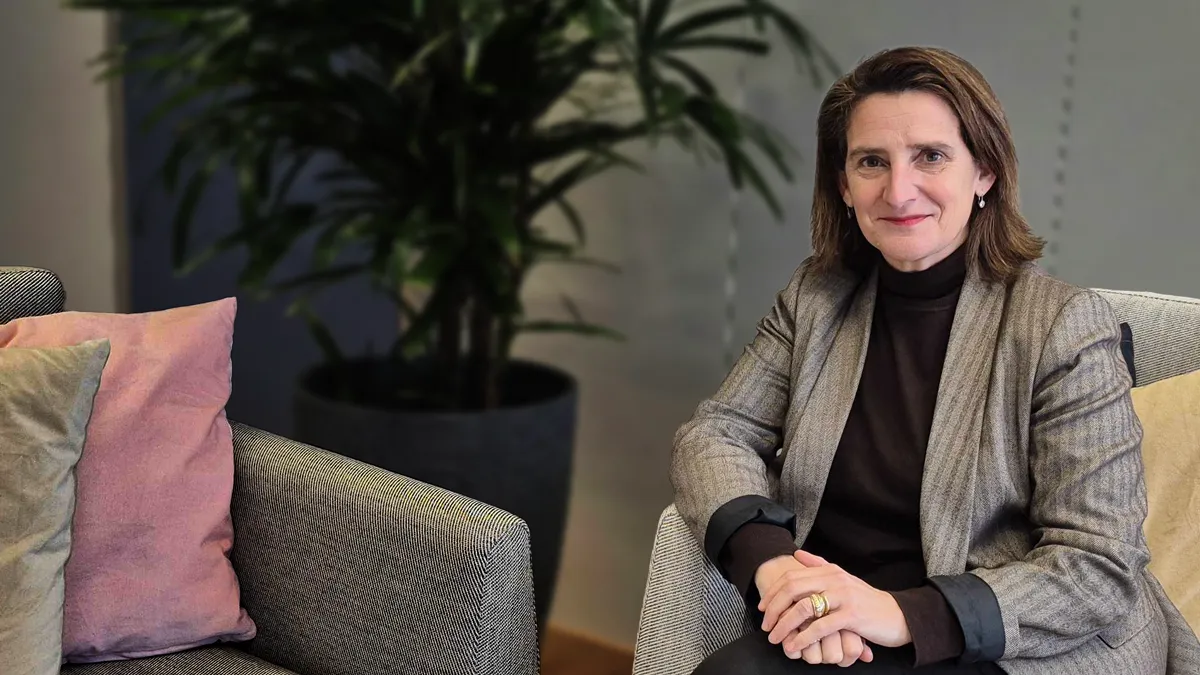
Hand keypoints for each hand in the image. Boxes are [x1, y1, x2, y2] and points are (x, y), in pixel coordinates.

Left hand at [758, 550, 911, 656]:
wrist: (897, 615)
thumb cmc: (866, 600)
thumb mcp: (842, 578)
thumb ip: (819, 565)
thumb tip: (797, 553)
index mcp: (829, 570)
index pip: (791, 577)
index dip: (772, 592)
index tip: (762, 607)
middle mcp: (834, 580)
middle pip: (792, 589)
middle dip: (773, 608)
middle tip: (765, 625)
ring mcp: (843, 597)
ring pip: (803, 608)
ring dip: (784, 625)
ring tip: (775, 638)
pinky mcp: (852, 616)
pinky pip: (821, 627)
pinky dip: (804, 638)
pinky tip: (795, 646)